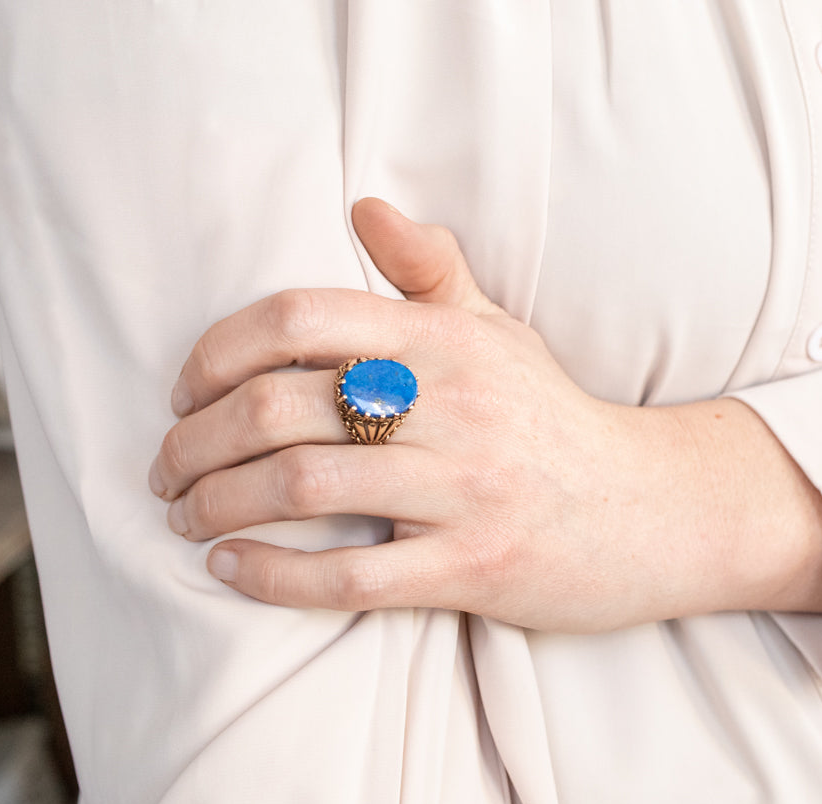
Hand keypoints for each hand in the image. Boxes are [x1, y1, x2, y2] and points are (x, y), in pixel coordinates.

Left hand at [149, 199, 821, 629]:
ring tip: (187, 517)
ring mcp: (465, 490)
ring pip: (302, 487)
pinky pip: (350, 578)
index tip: (184, 390)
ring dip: (216, 505)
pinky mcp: (476, 569)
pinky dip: (272, 576)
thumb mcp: (501, 334)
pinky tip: (231, 570)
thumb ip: (431, 271)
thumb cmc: (557, 422)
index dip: (216, 351)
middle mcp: (452, 405)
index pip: (299, 318)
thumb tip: (363, 207)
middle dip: (193, 443)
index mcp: (446, 342)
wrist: (655, 509)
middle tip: (166, 470)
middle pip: (278, 408)